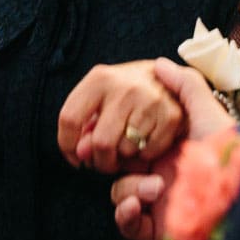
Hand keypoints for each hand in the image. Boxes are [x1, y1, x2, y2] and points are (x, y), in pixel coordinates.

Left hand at [57, 60, 186, 173]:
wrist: (169, 77)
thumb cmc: (126, 92)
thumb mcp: (100, 99)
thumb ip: (85, 127)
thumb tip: (81, 155)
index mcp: (99, 78)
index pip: (70, 118)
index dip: (67, 145)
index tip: (75, 157)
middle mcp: (125, 87)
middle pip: (101, 143)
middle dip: (100, 161)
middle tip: (104, 161)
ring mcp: (150, 100)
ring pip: (125, 151)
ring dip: (123, 157)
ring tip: (126, 145)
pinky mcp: (172, 115)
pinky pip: (149, 152)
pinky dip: (144, 155)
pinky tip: (145, 141)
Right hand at [110, 60, 239, 239]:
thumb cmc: (231, 152)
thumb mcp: (208, 112)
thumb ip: (186, 85)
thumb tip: (160, 63)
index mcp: (166, 150)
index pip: (127, 143)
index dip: (110, 137)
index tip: (97, 131)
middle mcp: (159, 174)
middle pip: (116, 168)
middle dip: (107, 162)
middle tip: (104, 157)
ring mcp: (157, 203)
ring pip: (119, 194)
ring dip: (128, 189)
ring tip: (155, 187)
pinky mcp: (157, 230)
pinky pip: (127, 225)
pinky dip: (125, 214)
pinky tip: (138, 204)